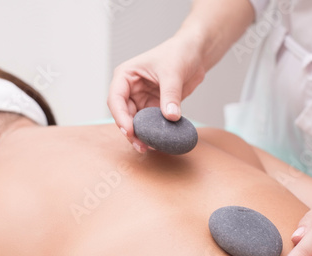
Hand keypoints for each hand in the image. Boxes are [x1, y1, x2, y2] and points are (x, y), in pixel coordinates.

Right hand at [107, 35, 205, 152]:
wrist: (195, 54)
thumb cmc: (179, 53)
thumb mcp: (173, 72)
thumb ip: (170, 95)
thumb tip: (171, 116)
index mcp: (126, 76)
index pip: (116, 99)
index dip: (120, 117)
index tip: (130, 130)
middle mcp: (130, 89)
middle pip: (123, 115)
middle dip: (131, 131)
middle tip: (141, 145)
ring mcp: (141, 99)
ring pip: (136, 122)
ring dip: (141, 135)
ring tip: (148, 147)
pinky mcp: (154, 107)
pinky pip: (150, 123)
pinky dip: (153, 133)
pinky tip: (159, 142)